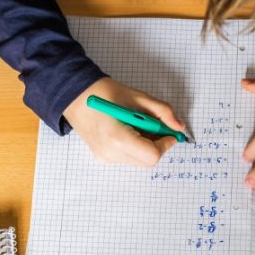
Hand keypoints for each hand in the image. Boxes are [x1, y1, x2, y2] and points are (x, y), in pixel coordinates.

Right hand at [63, 77, 184, 166]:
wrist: (75, 95)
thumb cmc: (105, 92)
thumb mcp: (138, 97)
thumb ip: (163, 112)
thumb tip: (180, 127)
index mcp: (118, 138)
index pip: (153, 155)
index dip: (166, 143)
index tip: (169, 132)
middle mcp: (110, 153)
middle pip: (147, 161)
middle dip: (157, 145)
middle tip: (155, 126)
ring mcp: (105, 158)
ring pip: (139, 160)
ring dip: (146, 145)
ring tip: (137, 125)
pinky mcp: (102, 158)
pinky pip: (128, 157)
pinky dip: (135, 147)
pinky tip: (127, 130)